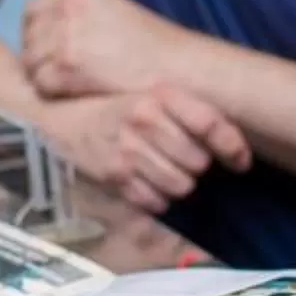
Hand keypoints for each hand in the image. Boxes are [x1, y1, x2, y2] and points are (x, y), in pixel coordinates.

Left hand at [21, 0, 187, 99]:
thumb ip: (78, 17)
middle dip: (39, 59)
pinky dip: (57, 95)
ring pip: (32, 63)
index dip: (38, 36)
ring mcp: (66, 34)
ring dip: (47, 79)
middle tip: (63, 78)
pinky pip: (42, 85)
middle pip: (29, 38)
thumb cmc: (153, 49)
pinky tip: (81, 96)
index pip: (33, 11)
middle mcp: (69, 5)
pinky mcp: (68, 64)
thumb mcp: (113, 14)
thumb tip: (41, 35)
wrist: (181, 69)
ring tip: (76, 87)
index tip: (50, 54)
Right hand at [34, 85, 251, 214]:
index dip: (233, 146)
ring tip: (159, 169)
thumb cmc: (109, 108)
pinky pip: (156, 202)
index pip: (210, 122)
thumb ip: (188, 111)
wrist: (54, 119)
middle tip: (179, 157)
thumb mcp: (147, 94)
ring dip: (177, 184)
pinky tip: (142, 181)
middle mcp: (144, 119)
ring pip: (181, 186)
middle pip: (200, 161)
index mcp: (158, 94)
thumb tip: (236, 147)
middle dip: (195, 165)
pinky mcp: (114, 177)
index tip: (242, 162)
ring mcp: (128, 150)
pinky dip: (155, 198)